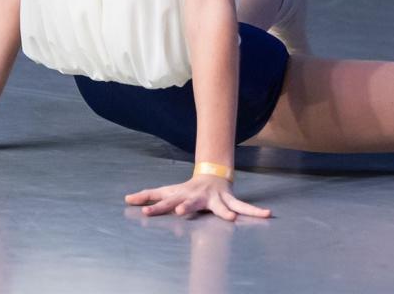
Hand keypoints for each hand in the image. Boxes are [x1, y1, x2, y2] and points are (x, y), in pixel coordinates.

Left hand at [124, 174, 271, 220]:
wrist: (213, 174)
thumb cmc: (187, 188)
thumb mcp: (168, 190)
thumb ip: (148, 195)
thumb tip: (126, 198)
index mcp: (182, 195)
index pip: (166, 201)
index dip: (156, 206)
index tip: (145, 212)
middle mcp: (198, 196)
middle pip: (191, 203)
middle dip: (186, 207)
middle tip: (180, 211)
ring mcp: (215, 199)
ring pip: (221, 207)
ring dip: (226, 212)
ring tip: (231, 219)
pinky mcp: (229, 202)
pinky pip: (243, 208)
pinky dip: (254, 212)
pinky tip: (266, 214)